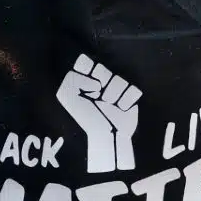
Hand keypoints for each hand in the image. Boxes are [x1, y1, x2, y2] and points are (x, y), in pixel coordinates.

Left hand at [55, 53, 141, 172]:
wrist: (105, 138)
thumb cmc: (85, 118)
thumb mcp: (67, 96)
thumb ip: (74, 79)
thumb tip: (96, 82)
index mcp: (84, 79)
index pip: (86, 61)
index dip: (86, 69)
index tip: (85, 83)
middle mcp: (100, 81)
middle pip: (104, 68)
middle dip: (100, 82)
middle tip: (96, 96)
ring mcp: (116, 88)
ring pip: (119, 79)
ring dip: (113, 94)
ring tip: (108, 105)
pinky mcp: (130, 97)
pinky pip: (133, 89)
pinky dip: (126, 100)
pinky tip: (120, 109)